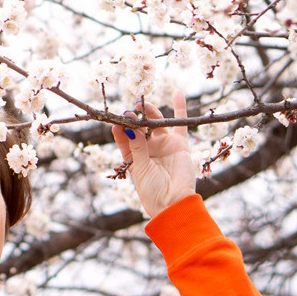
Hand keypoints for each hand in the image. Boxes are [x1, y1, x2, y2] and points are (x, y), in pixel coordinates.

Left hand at [110, 90, 196, 218]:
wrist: (173, 204)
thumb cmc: (151, 191)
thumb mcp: (140, 168)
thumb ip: (137, 147)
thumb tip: (128, 127)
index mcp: (132, 157)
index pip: (123, 137)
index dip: (120, 127)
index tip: (116, 120)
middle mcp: (147, 148)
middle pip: (139, 127)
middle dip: (134, 118)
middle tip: (130, 110)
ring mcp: (163, 145)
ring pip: (156, 122)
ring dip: (149, 112)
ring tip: (142, 104)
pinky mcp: (179, 144)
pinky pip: (180, 123)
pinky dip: (180, 108)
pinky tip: (176, 91)